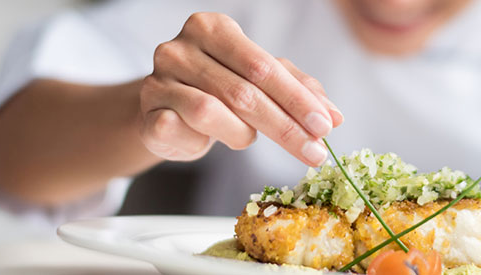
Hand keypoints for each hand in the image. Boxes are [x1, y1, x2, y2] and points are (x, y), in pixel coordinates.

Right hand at [139, 12, 342, 165]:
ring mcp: (157, 79)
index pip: (264, 67)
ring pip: (211, 112)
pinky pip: (181, 131)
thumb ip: (298, 91)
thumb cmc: (219, 89)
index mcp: (214, 28)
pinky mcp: (146, 113)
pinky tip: (208, 141)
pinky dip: (203, 142)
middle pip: (244, 92)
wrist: (168, 110)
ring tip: (246, 138)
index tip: (325, 127)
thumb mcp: (261, 82)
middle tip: (314, 152)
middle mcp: (180, 48)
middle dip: (285, 127)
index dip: (298, 100)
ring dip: (241, 134)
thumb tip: (334, 116)